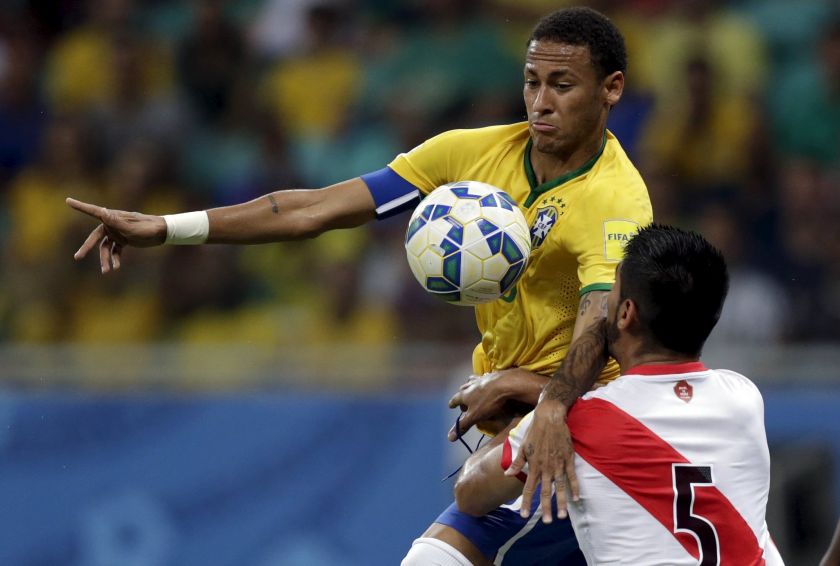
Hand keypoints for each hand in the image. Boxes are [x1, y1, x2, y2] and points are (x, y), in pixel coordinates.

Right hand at [66, 197, 166, 272]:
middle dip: (87, 247)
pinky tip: (116, 267)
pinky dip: (115, 258)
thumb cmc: (147, 227)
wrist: (162, 232)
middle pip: (95, 237)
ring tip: (106, 271)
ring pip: (105, 247)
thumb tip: (101, 211)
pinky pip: (115, 251)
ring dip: (105, 259)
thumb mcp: (131, 227)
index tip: (67, 200)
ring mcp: (117, 233)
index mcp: (112, 217)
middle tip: (77, 257)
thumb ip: (116, 221)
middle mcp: (112, 224)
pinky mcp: (124, 240)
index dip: (80, 206)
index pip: (93, 211)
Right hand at [447, 371, 532, 440]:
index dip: (452, 404)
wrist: (505, 384)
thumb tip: (449, 438)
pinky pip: (483, 378)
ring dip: (470, 385)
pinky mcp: (491, 375)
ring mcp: (481, 379)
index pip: (455, 399)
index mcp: (464, 394)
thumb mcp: (475, 416)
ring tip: (472, 390)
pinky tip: (486, 384)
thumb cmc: (488, 402)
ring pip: (472, 381)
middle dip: (461, 395)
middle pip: (462, 389)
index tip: (451, 406)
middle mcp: (470, 385)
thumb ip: (463, 426)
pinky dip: (482, 382)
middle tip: (463, 401)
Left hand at [504, 398, 576, 523]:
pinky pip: (572, 476)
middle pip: (545, 491)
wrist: (550, 417)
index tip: (524, 515)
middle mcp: (545, 467)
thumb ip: (517, 462)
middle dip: (545, 508)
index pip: (528, 488)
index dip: (526, 502)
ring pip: (560, 487)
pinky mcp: (568, 459)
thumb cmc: (534, 431)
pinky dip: (574, 488)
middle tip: (546, 522)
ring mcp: (558, 464)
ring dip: (561, 503)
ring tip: (561, 516)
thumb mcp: (522, 446)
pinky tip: (576, 499)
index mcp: (533, 465)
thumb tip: (507, 473)